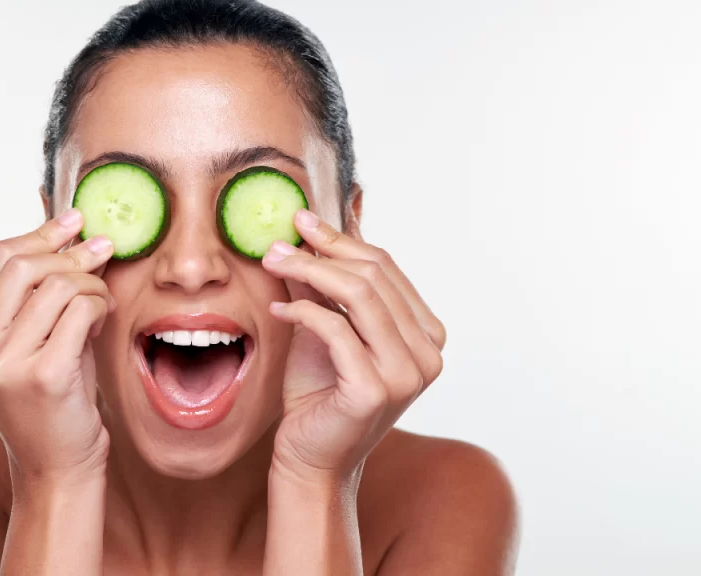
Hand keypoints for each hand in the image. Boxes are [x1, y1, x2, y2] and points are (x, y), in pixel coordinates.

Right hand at [0, 209, 115, 492]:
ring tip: (102, 299)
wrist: (57, 465)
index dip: (39, 234)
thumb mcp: (31, 338)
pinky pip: (80, 310)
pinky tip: (103, 318)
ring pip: (56, 285)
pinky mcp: (43, 375)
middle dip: (70, 252)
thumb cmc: (50, 399)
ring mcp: (3, 364)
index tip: (72, 221)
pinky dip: (100, 304)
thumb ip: (37, 290)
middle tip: (101, 251)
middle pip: (23, 265)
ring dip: (91, 283)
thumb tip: (68, 228)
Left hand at [262, 209, 445, 484]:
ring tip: (271, 263)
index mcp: (426, 332)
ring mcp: (407, 373)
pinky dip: (302, 310)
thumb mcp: (324, 327)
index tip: (301, 221)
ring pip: (359, 295)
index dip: (341, 238)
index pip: (385, 266)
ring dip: (309, 271)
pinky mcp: (376, 390)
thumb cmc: (319, 393)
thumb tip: (304, 229)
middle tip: (276, 241)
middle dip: (321, 250)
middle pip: (373, 275)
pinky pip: (336, 330)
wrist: (310, 457)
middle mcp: (428, 352)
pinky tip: (278, 308)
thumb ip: (323, 285)